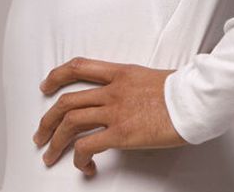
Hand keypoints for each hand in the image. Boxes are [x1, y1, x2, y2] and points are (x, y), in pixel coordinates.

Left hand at [32, 56, 186, 175]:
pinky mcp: (121, 133)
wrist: (193, 99)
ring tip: (49, 154)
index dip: (57, 75)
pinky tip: (85, 167)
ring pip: (70, 122)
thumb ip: (131, 86)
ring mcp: (115, 111)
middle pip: (67, 100)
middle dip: (47, 119)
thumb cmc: (180, 91)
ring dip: (55, 141)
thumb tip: (124, 99)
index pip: (80, 67)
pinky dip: (79, 159)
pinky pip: (88, 146)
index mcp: (120, 72)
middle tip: (40, 133)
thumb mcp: (150, 78)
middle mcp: (113, 90)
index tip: (47, 85)